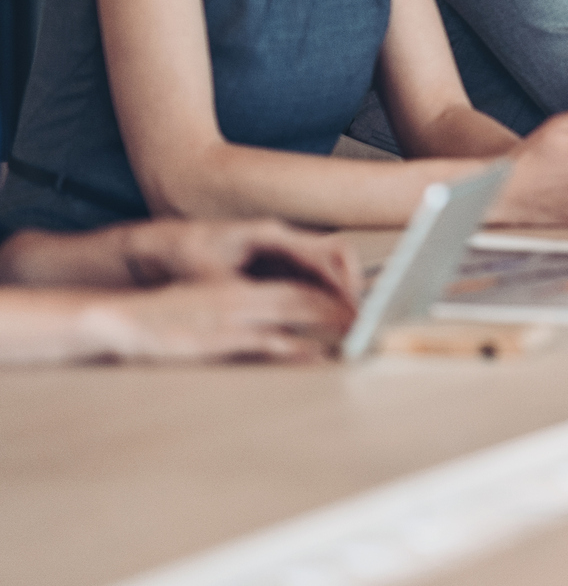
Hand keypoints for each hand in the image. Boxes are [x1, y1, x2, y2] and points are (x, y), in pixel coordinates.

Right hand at [79, 279, 354, 363]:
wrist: (120, 320)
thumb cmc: (164, 318)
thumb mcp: (206, 305)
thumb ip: (240, 311)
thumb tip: (272, 328)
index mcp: (241, 288)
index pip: (297, 285)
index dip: (330, 294)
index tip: (357, 306)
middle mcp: (243, 297)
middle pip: (305, 297)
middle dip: (342, 308)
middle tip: (372, 321)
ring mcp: (233, 318)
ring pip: (295, 314)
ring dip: (329, 323)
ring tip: (359, 333)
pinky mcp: (220, 340)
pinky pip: (267, 343)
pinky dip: (297, 349)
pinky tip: (318, 357)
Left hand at [119, 219, 362, 308]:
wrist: (154, 245)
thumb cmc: (179, 251)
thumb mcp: (204, 273)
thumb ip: (237, 291)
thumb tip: (261, 310)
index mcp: (272, 235)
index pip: (328, 252)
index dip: (346, 280)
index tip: (354, 306)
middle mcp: (281, 242)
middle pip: (335, 262)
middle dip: (351, 293)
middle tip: (360, 322)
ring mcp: (277, 256)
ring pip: (323, 275)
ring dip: (337, 300)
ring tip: (347, 328)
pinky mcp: (270, 271)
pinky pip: (306, 284)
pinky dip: (319, 303)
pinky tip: (320, 326)